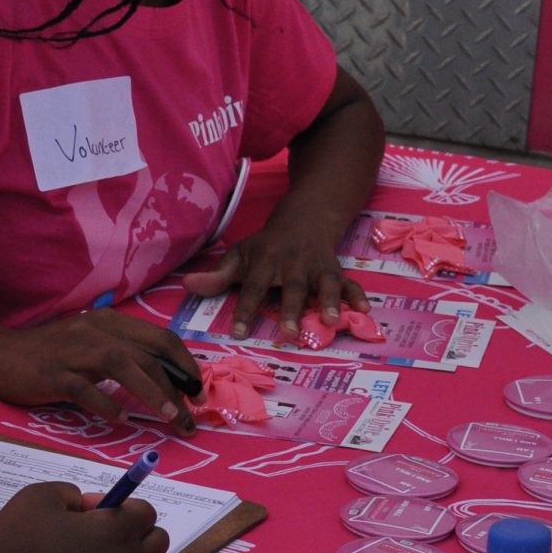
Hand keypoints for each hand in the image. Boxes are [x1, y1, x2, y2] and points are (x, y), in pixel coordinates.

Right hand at [0, 311, 203, 432]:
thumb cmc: (46, 353)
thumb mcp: (89, 343)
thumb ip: (121, 353)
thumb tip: (161, 376)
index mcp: (110, 322)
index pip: (160, 339)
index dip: (185, 365)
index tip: (198, 393)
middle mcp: (96, 330)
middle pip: (148, 354)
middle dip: (177, 385)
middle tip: (191, 415)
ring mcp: (74, 351)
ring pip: (124, 366)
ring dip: (153, 393)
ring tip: (171, 418)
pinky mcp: (53, 374)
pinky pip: (85, 389)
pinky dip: (107, 404)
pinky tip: (121, 420)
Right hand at [0, 483, 165, 552]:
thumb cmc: (12, 541)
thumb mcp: (39, 496)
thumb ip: (75, 493)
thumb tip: (93, 508)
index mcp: (114, 531)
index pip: (147, 512)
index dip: (121, 504)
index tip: (89, 509)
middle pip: (157, 542)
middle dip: (137, 531)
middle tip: (99, 531)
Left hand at [181, 217, 367, 338]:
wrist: (304, 218)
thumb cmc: (266, 247)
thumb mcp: (239, 256)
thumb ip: (216, 276)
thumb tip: (186, 287)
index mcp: (266, 260)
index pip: (253, 287)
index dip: (245, 310)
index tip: (238, 334)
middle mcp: (293, 263)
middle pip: (293, 287)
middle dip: (291, 309)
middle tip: (288, 333)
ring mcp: (318, 266)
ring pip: (325, 283)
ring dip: (330, 301)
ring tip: (332, 322)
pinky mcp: (336, 270)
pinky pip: (350, 282)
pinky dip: (358, 295)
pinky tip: (364, 311)